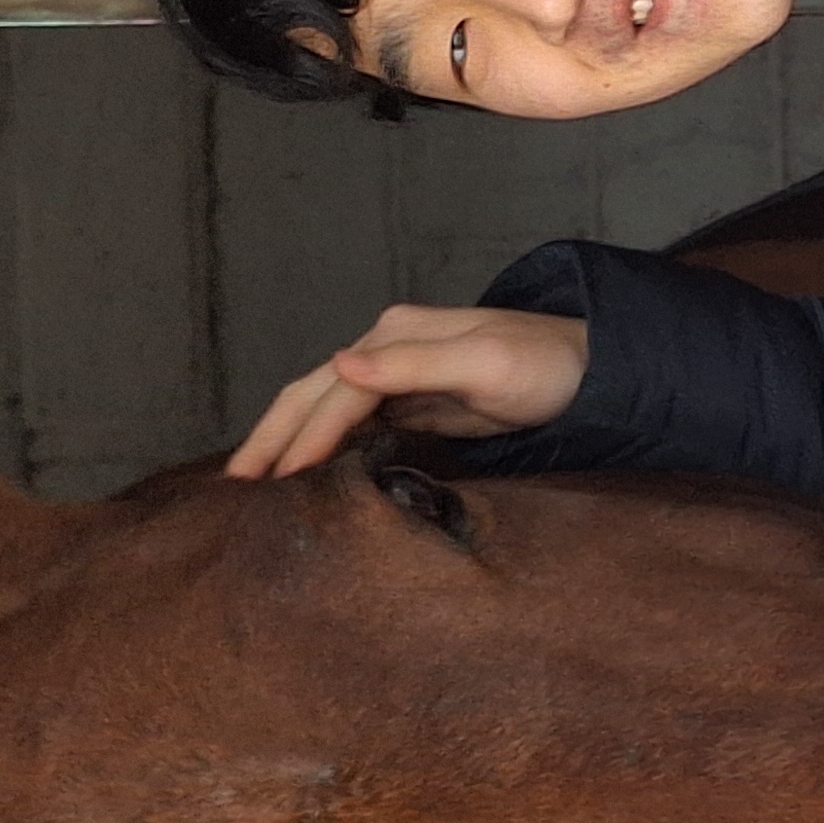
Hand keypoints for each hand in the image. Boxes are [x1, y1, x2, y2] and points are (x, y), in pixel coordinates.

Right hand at [222, 304, 589, 478]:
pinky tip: (304, 474)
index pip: (336, 390)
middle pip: (313, 394)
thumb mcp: (484, 362)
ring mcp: (397, 374)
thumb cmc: (545, 365)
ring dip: (288, 443)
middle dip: (271, 437)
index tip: (276, 480)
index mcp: (396, 334)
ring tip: (254, 486)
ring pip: (325, 410)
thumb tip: (340, 361)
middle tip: (232, 488)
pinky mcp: (412, 401)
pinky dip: (321, 448)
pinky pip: (352, 425)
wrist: (591, 371)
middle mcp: (387, 348)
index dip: (303, 435)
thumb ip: (413, 365)